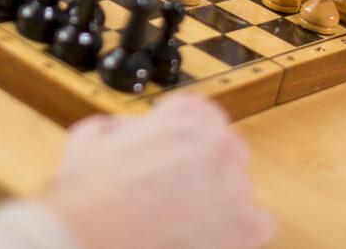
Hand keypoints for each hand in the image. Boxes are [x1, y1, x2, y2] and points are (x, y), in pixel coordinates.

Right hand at [41, 95, 275, 248]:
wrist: (87, 245)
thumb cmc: (88, 201)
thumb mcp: (90, 139)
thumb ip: (121, 126)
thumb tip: (132, 131)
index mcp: (182, 119)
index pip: (200, 111)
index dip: (180, 128)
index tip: (171, 143)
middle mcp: (214, 148)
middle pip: (225, 145)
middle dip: (203, 160)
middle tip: (175, 180)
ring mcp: (231, 190)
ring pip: (240, 183)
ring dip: (218, 194)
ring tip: (185, 211)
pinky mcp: (239, 231)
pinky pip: (259, 221)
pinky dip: (239, 229)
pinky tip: (210, 232)